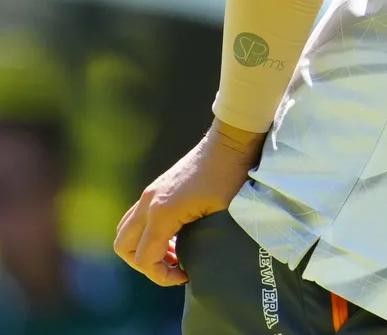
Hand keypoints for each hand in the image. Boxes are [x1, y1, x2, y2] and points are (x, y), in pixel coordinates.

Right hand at [113, 120, 263, 285]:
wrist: (231, 141)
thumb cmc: (230, 176)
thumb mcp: (220, 214)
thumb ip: (200, 241)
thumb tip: (193, 263)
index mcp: (162, 212)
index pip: (145, 258)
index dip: (161, 276)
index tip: (185, 276)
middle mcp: (149, 202)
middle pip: (124, 247)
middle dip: (145, 264)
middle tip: (174, 267)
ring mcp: (150, 193)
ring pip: (126, 231)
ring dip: (143, 248)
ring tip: (175, 253)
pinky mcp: (156, 187)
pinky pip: (137, 217)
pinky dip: (147, 233)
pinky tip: (175, 235)